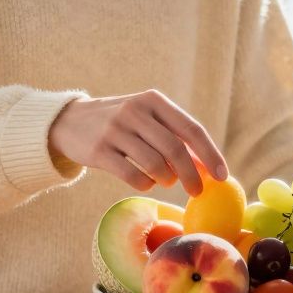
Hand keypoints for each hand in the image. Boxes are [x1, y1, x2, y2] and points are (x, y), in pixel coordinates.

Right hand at [49, 90, 226, 196]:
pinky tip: (146, 182)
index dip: (210, 154)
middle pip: (175, 149)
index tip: (223, 176)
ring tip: (166, 180)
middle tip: (197, 191)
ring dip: (167, 179)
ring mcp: (115, 130)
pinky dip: (146, 184)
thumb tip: (208, 166)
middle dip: (192, 174)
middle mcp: (135, 111)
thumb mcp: (147, 119)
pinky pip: (133, 175)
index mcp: (154, 101)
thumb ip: (175, 136)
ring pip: (155, 164)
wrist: (69, 122)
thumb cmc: (121, 124)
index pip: (191, 129)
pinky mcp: (99, 151)